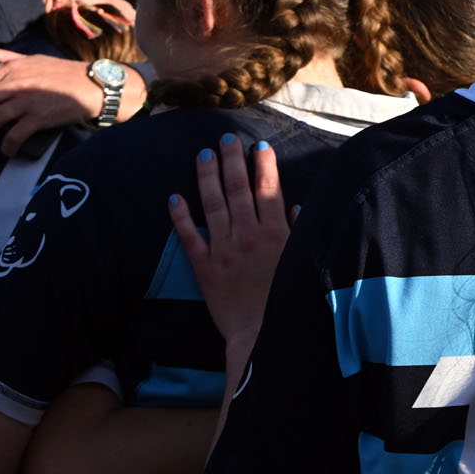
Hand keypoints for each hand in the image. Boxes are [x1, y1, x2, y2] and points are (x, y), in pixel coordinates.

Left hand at [0, 50, 124, 153]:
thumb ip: (5, 57)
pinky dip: (7, 145)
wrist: (94, 86)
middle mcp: (15, 84)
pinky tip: (8, 149)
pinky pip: (14, 135)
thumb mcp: (32, 58)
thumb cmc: (64, 73)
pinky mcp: (39, 117)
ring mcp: (27, 101)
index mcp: (11, 69)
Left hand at [169, 136, 292, 354]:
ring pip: (212, 205)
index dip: (264, 166)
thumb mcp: (300, 263)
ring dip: (207, 178)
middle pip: (237, 190)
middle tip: (227, 139)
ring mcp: (223, 249)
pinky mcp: (204, 267)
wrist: (262, 334)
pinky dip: (181, 218)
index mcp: (275, 234)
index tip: (260, 145)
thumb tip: (297, 208)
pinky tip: (174, 198)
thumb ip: (296, 234)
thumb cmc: (287, 300)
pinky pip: (189, 238)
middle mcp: (247, 236)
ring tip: (203, 155)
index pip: (268, 190)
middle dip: (232, 161)